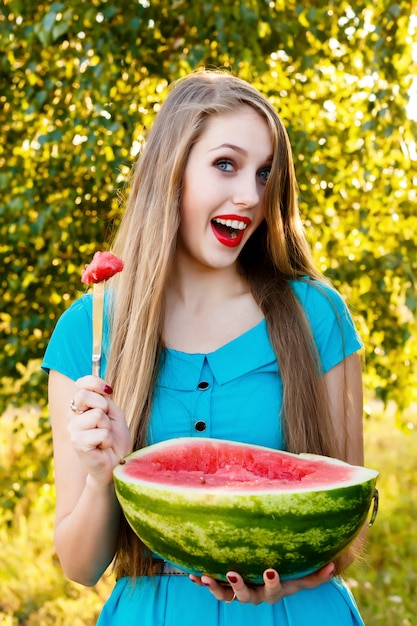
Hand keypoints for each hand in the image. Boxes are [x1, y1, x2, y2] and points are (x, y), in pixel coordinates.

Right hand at [68, 375, 131, 484]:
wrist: (116, 462)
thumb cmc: (115, 437)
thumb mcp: (113, 412)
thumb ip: (105, 398)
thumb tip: (105, 388)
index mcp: (80, 405)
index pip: (81, 383)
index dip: (95, 383)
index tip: (108, 392)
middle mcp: (72, 415)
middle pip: (84, 396)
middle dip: (104, 407)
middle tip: (107, 422)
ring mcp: (72, 429)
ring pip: (97, 415)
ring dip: (108, 427)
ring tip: (105, 437)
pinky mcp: (76, 442)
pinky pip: (101, 433)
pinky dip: (108, 440)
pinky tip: (102, 447)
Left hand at [189, 562, 334, 604]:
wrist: (271, 580)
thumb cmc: (290, 574)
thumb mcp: (303, 576)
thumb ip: (317, 574)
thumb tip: (334, 565)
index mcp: (273, 591)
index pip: (273, 589)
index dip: (271, 582)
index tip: (270, 570)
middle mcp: (255, 594)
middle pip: (246, 596)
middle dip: (239, 585)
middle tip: (232, 571)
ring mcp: (238, 592)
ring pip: (225, 595)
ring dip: (215, 587)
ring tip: (204, 577)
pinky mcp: (225, 587)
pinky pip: (212, 587)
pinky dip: (200, 582)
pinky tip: (190, 574)